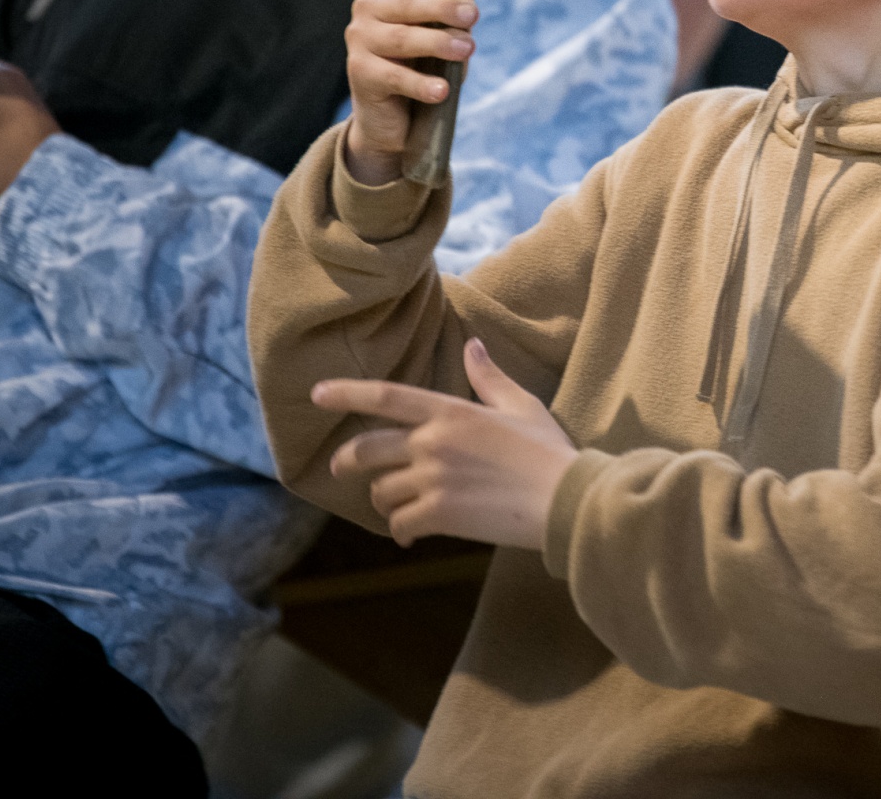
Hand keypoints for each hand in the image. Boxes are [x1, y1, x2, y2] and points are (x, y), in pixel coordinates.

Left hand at [316, 338, 577, 548]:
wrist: (564, 497)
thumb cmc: (547, 450)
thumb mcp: (520, 404)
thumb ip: (488, 377)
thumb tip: (472, 345)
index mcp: (451, 411)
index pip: (386, 396)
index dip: (347, 393)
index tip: (317, 394)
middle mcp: (433, 442)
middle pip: (367, 449)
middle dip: (347, 461)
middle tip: (340, 469)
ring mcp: (433, 479)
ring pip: (382, 491)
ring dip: (385, 501)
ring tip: (398, 507)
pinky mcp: (439, 514)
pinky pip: (400, 524)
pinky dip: (401, 532)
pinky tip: (410, 535)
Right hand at [343, 0, 477, 185]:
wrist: (391, 121)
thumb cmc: (421, 70)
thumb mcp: (439, 40)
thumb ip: (450, 22)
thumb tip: (467, 12)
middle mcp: (372, 10)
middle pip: (409, 3)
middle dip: (443, 5)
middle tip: (473, 12)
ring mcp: (361, 41)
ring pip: (402, 38)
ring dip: (437, 43)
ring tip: (467, 49)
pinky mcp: (360, 73)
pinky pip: (394, 76)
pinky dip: (421, 83)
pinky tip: (441, 90)